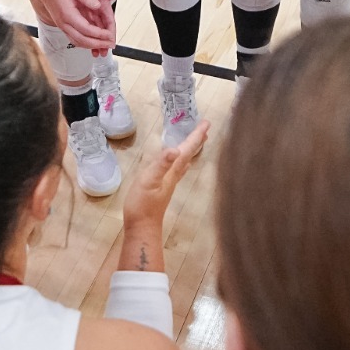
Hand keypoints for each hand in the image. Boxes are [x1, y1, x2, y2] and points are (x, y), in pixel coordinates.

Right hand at [25, 0, 115, 50]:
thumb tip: (98, 6)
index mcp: (68, 14)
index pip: (86, 29)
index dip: (99, 34)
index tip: (109, 35)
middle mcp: (64, 23)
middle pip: (82, 40)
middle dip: (98, 44)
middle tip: (110, 44)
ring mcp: (62, 26)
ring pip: (78, 42)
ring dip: (92, 46)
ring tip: (104, 46)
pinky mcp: (63, 26)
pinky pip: (74, 39)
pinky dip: (85, 43)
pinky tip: (93, 42)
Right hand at [123, 119, 208, 233]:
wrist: (142, 226)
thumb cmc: (143, 203)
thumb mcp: (148, 180)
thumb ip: (161, 164)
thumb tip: (175, 149)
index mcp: (172, 170)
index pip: (187, 149)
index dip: (196, 136)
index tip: (206, 123)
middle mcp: (174, 175)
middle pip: (189, 154)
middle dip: (197, 141)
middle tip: (205, 128)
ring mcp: (170, 182)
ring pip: (184, 161)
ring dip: (191, 150)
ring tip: (197, 141)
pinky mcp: (164, 187)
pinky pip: (177, 169)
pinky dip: (181, 161)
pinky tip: (181, 163)